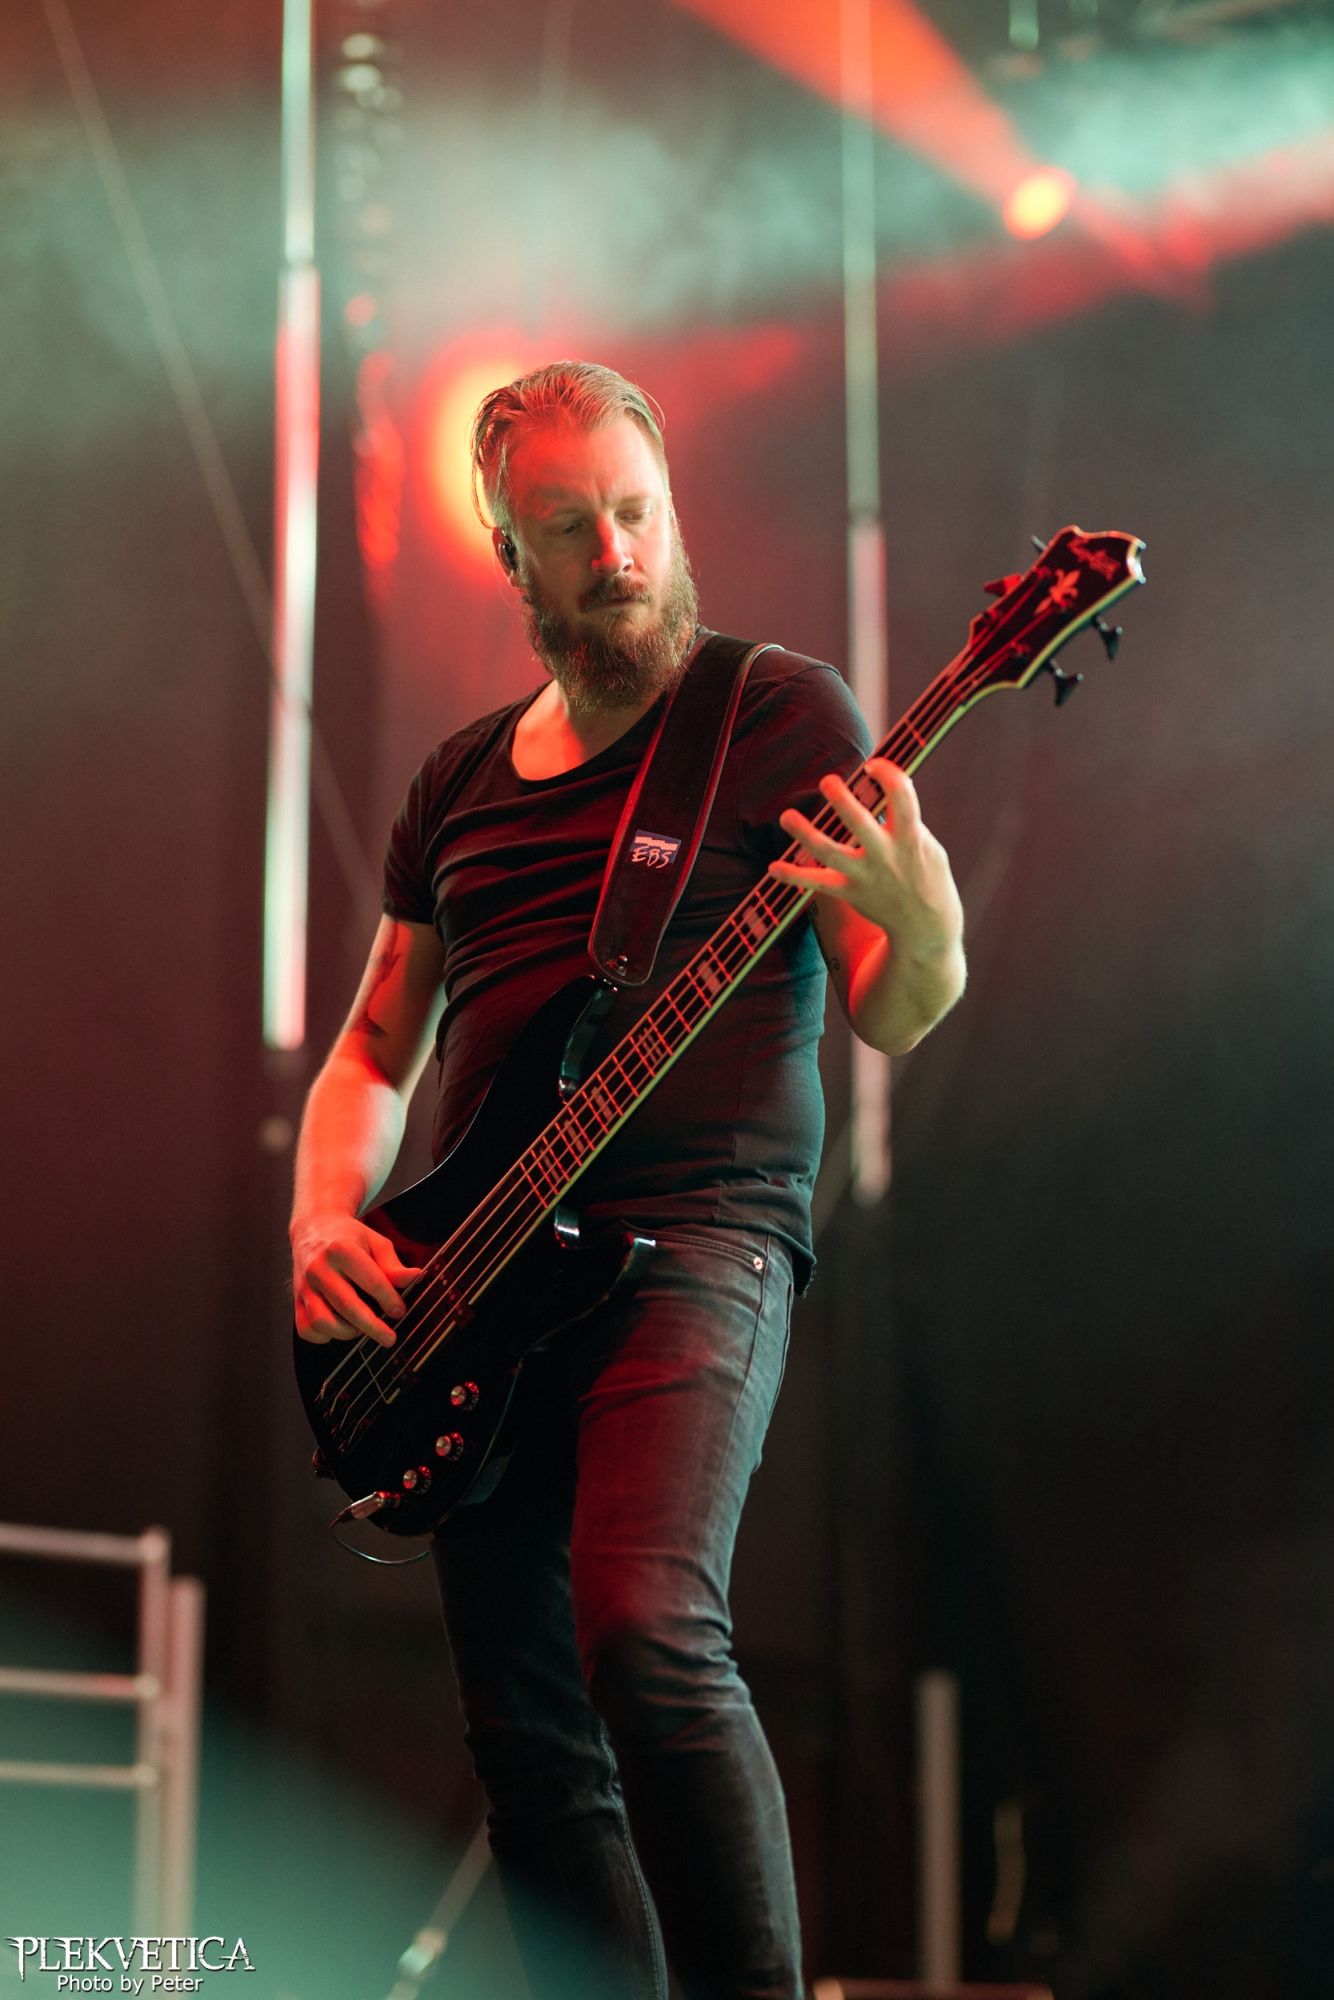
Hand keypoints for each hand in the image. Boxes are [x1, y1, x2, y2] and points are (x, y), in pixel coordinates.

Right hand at [291, 1212, 422, 1347]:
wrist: (314, 1227)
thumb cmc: (349, 1237)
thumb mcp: (375, 1242)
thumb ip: (393, 1264)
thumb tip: (415, 1278)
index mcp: (341, 1249)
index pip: (370, 1280)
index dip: (388, 1299)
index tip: (400, 1311)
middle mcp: (318, 1268)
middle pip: (346, 1305)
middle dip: (372, 1326)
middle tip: (390, 1338)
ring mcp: (304, 1286)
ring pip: (322, 1321)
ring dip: (347, 1332)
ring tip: (363, 1329)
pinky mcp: (296, 1299)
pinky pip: (306, 1328)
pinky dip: (323, 1336)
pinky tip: (340, 1329)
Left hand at [769, 757, 962, 961]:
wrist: (926, 926)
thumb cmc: (927, 876)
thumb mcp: (928, 846)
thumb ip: (905, 822)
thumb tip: (878, 792)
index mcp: (910, 838)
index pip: (902, 798)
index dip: (888, 775)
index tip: (874, 766)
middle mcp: (886, 856)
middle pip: (860, 824)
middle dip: (842, 801)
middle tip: (827, 781)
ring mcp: (866, 876)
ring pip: (830, 853)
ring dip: (806, 835)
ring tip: (786, 816)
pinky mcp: (851, 892)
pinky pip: (818, 884)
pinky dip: (794, 876)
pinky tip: (774, 868)